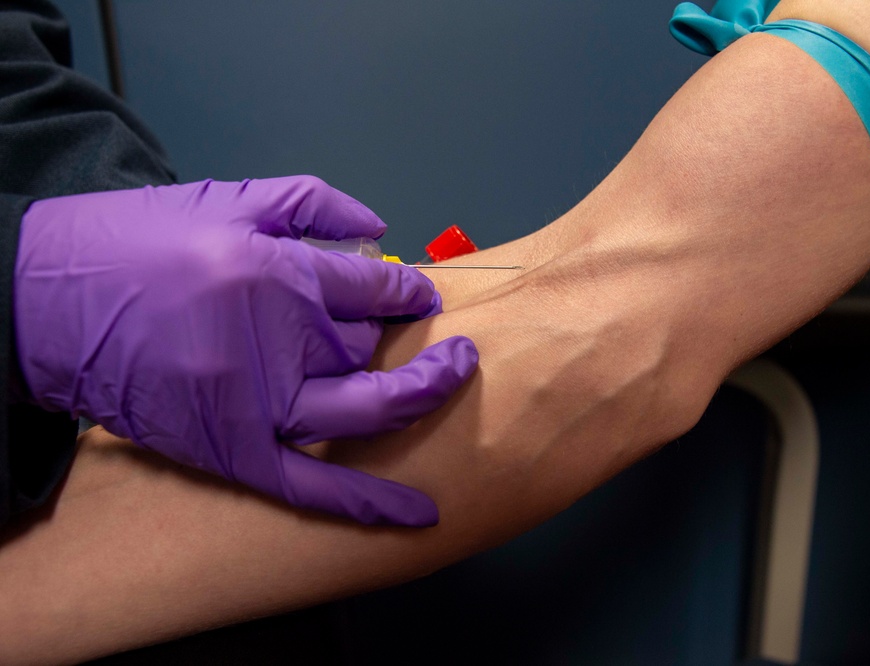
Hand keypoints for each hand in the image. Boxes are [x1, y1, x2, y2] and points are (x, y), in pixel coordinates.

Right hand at [14, 176, 477, 525]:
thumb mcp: (225, 200)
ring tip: (455, 378)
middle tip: (428, 334)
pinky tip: (416, 514)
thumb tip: (380, 228)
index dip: (405, 292)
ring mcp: (254, 404)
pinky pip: (307, 486)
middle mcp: (273, 343)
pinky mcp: (228, 450)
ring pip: (358, 409)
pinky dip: (363, 503)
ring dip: (416, 397)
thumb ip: (311, 205)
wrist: (45, 301)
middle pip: (366, 350)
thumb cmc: (135, 241)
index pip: (372, 290)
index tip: (417, 296)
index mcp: (274, 274)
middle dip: (397, 338)